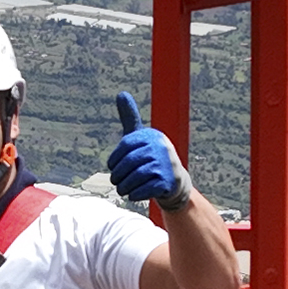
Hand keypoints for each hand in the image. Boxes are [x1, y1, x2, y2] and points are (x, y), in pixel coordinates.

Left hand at [105, 93, 184, 208]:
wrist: (174, 182)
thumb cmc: (152, 157)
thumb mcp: (141, 138)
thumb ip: (131, 118)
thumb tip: (121, 93)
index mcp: (153, 136)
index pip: (126, 145)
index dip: (114, 158)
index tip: (112, 166)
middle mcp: (161, 147)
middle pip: (129, 162)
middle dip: (118, 174)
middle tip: (115, 181)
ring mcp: (166, 165)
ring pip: (135, 177)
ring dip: (124, 186)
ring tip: (122, 189)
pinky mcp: (168, 182)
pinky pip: (144, 189)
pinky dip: (135, 194)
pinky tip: (133, 195)